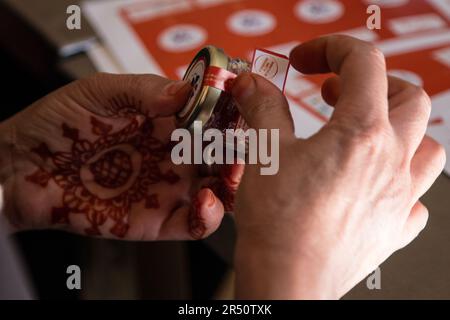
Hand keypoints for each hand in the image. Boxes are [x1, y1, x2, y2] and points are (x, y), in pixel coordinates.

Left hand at [0, 73, 239, 239]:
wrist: (24, 166)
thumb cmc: (59, 123)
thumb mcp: (101, 93)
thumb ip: (144, 90)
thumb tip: (186, 92)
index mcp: (166, 124)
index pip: (212, 121)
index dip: (232, 118)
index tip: (247, 113)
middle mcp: (172, 158)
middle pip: (221, 159)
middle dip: (240, 155)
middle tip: (249, 150)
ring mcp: (166, 190)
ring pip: (216, 193)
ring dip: (232, 188)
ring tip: (231, 176)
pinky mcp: (154, 221)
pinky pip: (191, 225)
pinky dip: (207, 218)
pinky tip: (206, 202)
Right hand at [231, 36, 445, 298]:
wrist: (288, 280)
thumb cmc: (279, 223)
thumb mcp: (265, 151)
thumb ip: (263, 107)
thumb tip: (252, 84)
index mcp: (362, 134)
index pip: (364, 63)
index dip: (330, 49)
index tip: (305, 60)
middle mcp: (391, 162)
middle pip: (410, 97)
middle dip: (372, 85)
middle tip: (334, 93)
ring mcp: (398, 197)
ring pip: (427, 145)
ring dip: (399, 128)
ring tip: (365, 132)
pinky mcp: (393, 227)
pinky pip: (416, 197)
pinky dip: (400, 182)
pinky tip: (374, 185)